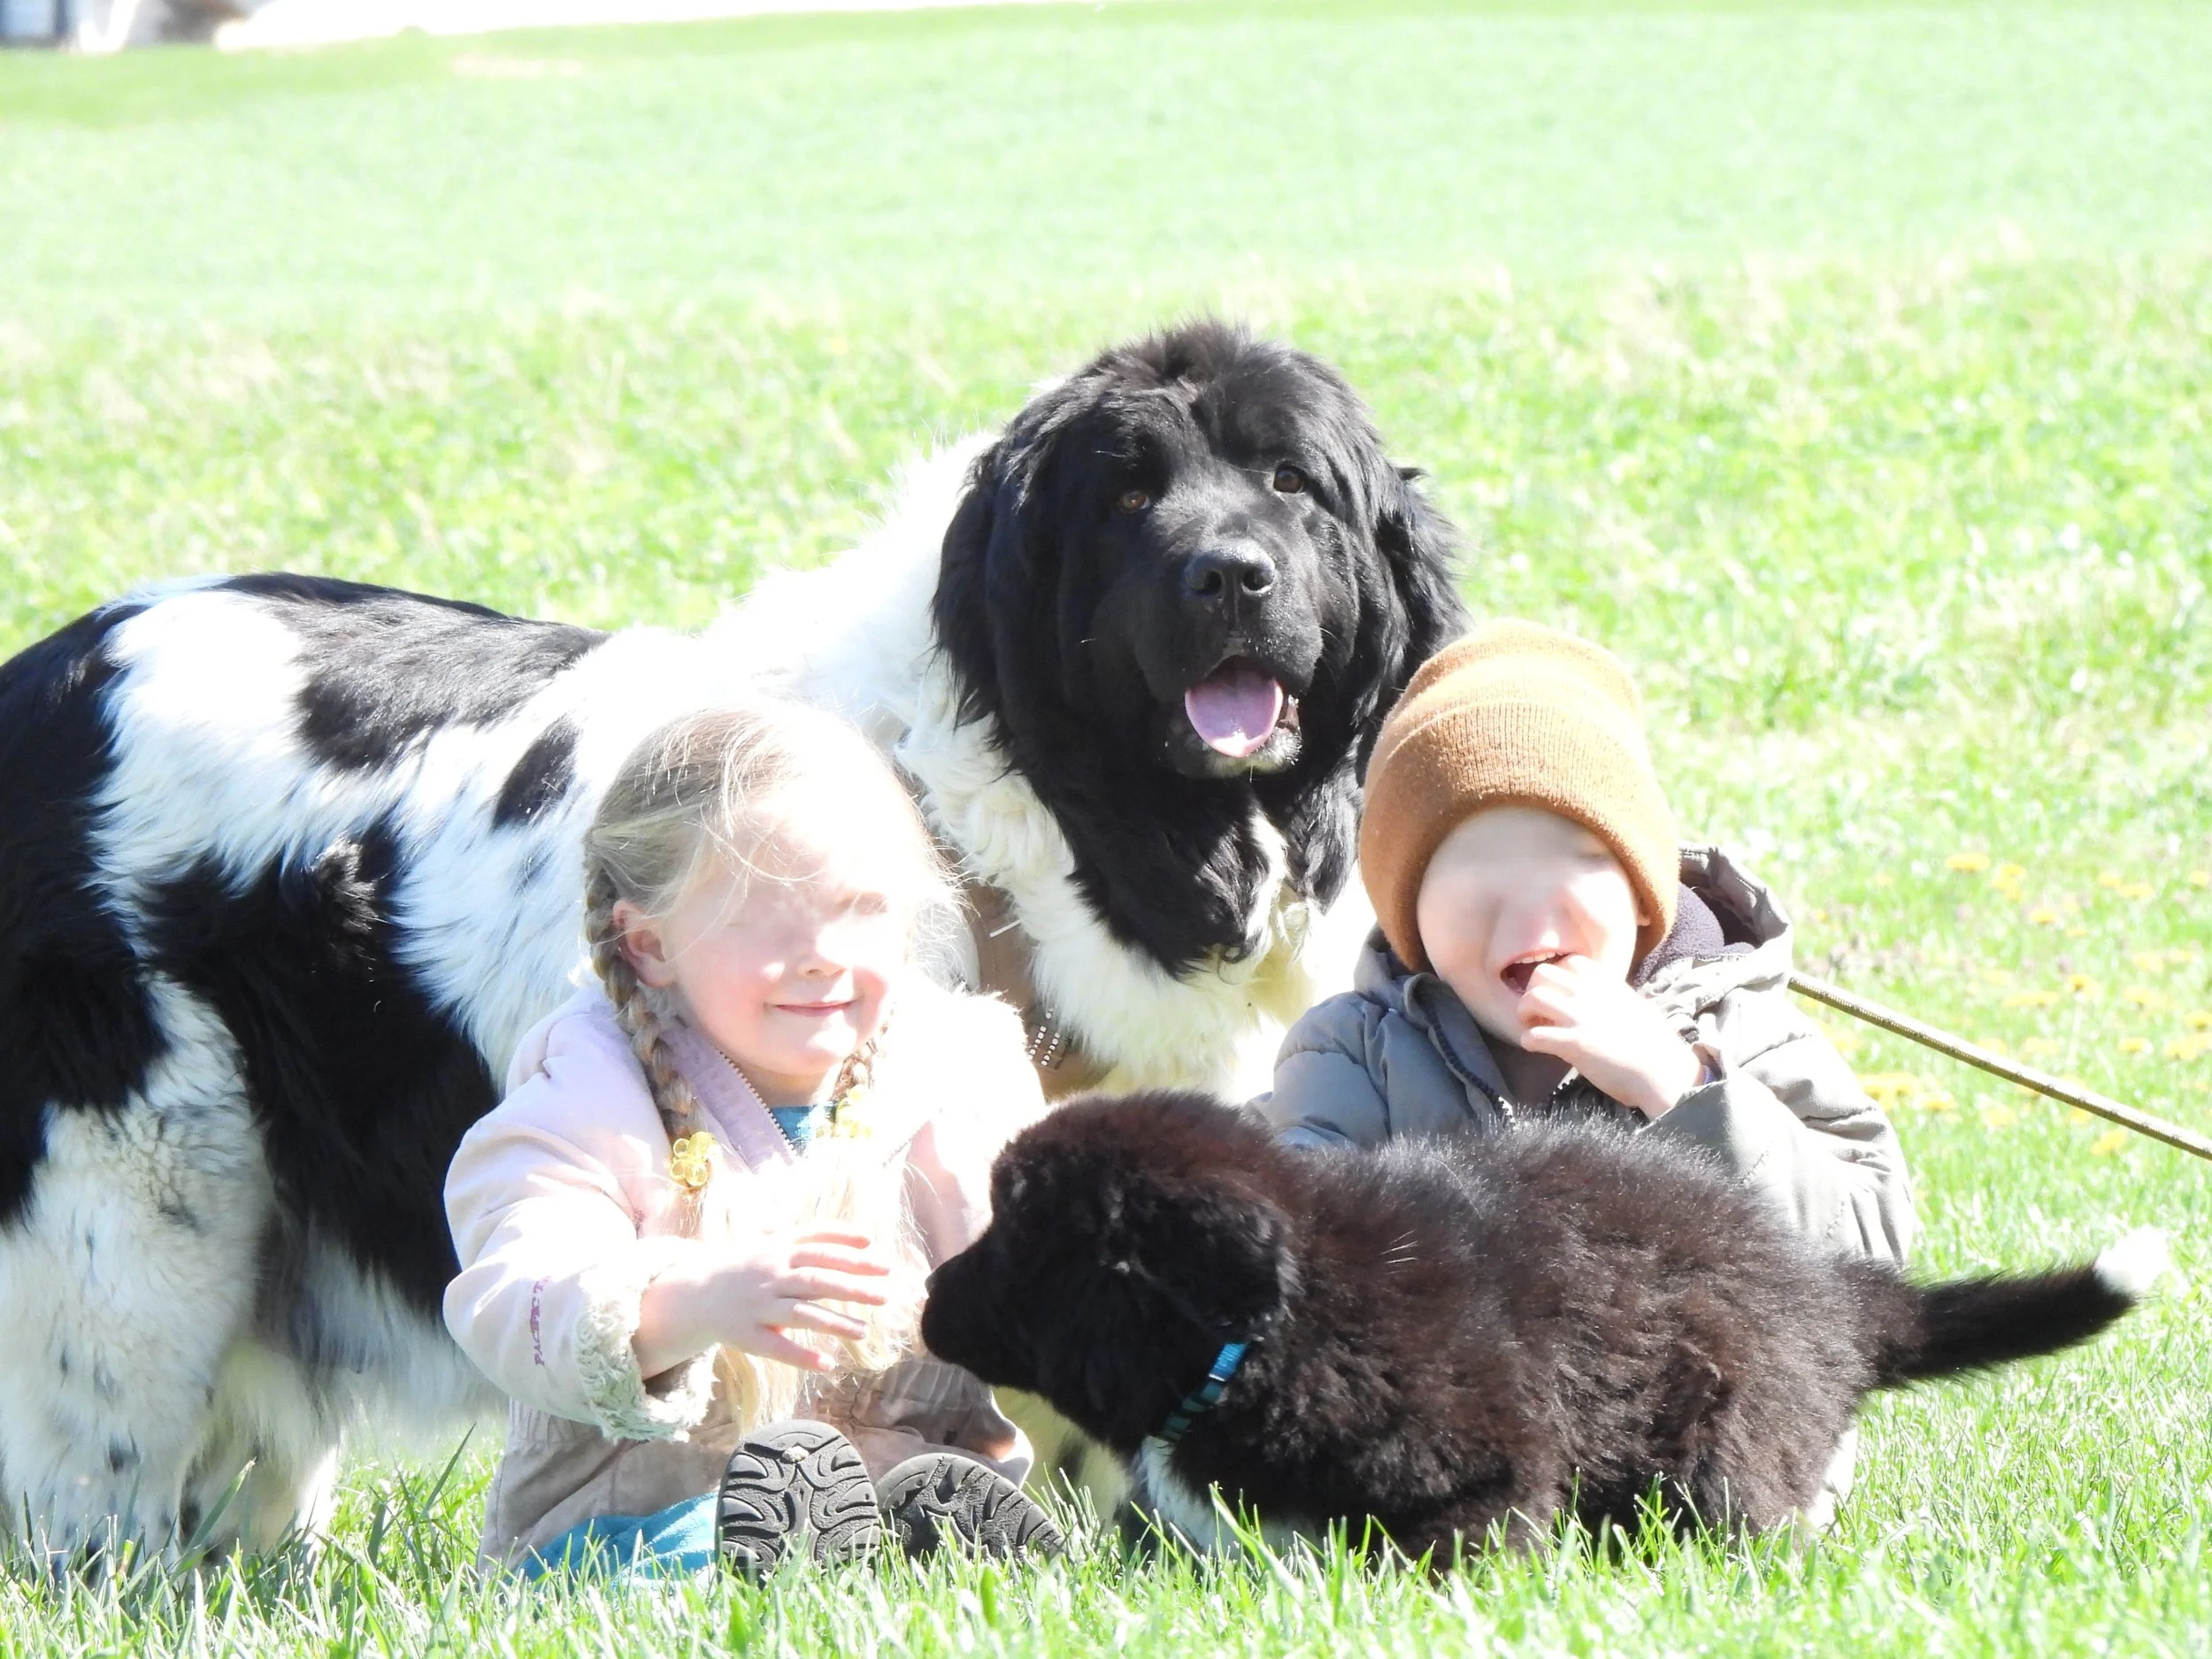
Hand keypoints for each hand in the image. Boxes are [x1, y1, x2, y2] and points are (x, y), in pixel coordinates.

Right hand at [635, 1229, 895, 1376]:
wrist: (697, 1292)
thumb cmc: (751, 1265)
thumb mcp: (779, 1242)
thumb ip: (819, 1236)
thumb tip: (867, 1237)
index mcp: (779, 1252)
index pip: (821, 1253)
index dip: (853, 1258)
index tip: (885, 1267)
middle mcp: (770, 1277)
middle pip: (815, 1281)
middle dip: (851, 1289)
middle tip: (885, 1296)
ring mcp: (758, 1307)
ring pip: (799, 1315)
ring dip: (833, 1323)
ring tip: (863, 1332)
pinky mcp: (747, 1336)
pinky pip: (776, 1348)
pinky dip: (802, 1357)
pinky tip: (828, 1365)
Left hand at [1514, 956, 1702, 1119]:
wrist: (1664, 1071)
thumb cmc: (1655, 1044)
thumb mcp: (1635, 1006)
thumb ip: (1613, 997)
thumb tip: (1600, 999)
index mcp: (1607, 984)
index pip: (1570, 962)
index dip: (1558, 977)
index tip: (1559, 994)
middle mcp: (1590, 995)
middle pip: (1543, 973)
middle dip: (1532, 990)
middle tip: (1538, 1011)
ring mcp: (1580, 1017)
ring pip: (1532, 998)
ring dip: (1524, 1013)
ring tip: (1533, 1027)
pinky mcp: (1573, 1044)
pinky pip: (1533, 1036)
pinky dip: (1527, 1041)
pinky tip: (1536, 1048)